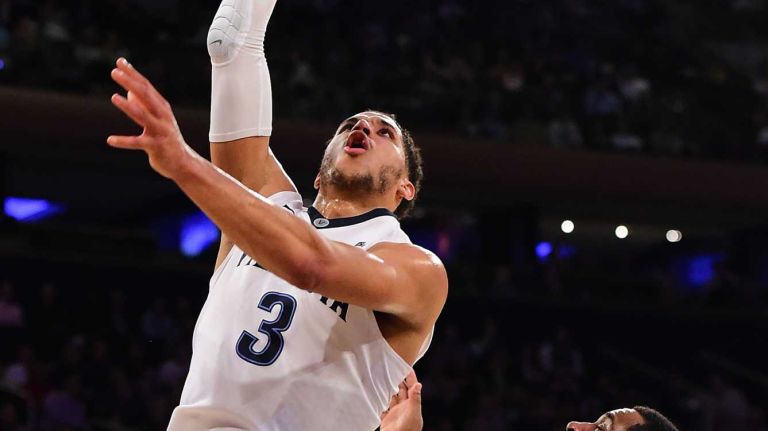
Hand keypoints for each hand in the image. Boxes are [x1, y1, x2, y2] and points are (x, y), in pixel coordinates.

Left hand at [107, 58, 192, 178]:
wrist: (183, 162)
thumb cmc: (166, 138)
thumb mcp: (157, 119)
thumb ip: (144, 105)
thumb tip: (129, 92)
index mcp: (162, 107)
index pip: (146, 86)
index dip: (133, 74)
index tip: (120, 62)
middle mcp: (162, 116)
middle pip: (145, 96)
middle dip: (130, 83)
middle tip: (115, 72)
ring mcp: (160, 131)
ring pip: (142, 116)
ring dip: (128, 106)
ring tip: (113, 97)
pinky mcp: (156, 147)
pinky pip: (137, 143)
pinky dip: (123, 141)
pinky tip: (110, 140)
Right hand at [380, 371, 422, 430]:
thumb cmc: (407, 430)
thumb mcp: (413, 414)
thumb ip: (415, 399)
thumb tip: (418, 384)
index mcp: (412, 406)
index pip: (412, 388)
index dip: (410, 378)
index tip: (407, 366)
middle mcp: (403, 408)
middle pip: (402, 391)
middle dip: (399, 380)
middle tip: (393, 368)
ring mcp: (394, 413)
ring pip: (392, 397)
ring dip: (389, 388)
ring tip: (384, 377)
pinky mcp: (386, 418)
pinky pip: (383, 406)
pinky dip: (380, 399)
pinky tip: (377, 393)